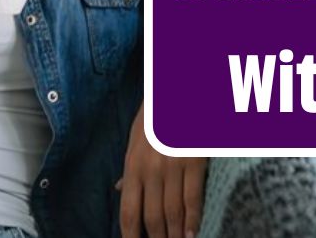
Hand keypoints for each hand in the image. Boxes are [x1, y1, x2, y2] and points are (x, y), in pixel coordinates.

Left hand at [117, 102, 205, 237]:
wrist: (178, 91)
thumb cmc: (155, 115)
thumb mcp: (136, 138)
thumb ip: (131, 168)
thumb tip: (120, 190)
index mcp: (133, 166)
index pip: (129, 212)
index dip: (131, 236)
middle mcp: (150, 171)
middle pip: (152, 218)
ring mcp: (173, 168)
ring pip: (173, 212)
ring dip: (175, 235)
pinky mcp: (194, 162)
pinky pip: (193, 198)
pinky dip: (193, 220)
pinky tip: (192, 234)